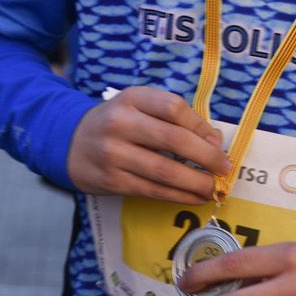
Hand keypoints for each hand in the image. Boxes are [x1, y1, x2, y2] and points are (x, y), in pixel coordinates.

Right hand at [66, 86, 228, 204]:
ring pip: (164, 171)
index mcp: (132, 98)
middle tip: (224, 168)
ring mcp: (113, 154)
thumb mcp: (139, 106)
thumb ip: (173, 116)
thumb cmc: (117, 122)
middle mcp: (120, 123)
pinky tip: (193, 196)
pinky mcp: (111, 181)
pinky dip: (177, 195)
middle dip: (206, 157)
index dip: (200, 126)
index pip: (173, 108)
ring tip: (212, 188)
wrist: (71, 143)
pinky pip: (152, 190)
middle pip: (173, 140)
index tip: (217, 142)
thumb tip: (213, 140)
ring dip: (195, 182)